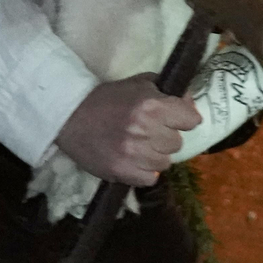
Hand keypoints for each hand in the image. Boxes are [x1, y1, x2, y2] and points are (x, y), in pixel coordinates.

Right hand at [53, 74, 201, 185]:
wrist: (70, 117)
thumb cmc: (108, 98)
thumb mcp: (139, 83)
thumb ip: (168, 90)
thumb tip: (191, 104)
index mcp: (152, 105)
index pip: (191, 120)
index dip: (184, 119)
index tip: (176, 119)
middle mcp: (146, 129)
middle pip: (177, 143)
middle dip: (166, 137)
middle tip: (151, 132)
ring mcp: (134, 153)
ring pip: (165, 162)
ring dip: (155, 155)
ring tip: (140, 146)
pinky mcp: (122, 172)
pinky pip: (151, 179)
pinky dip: (144, 171)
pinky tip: (133, 160)